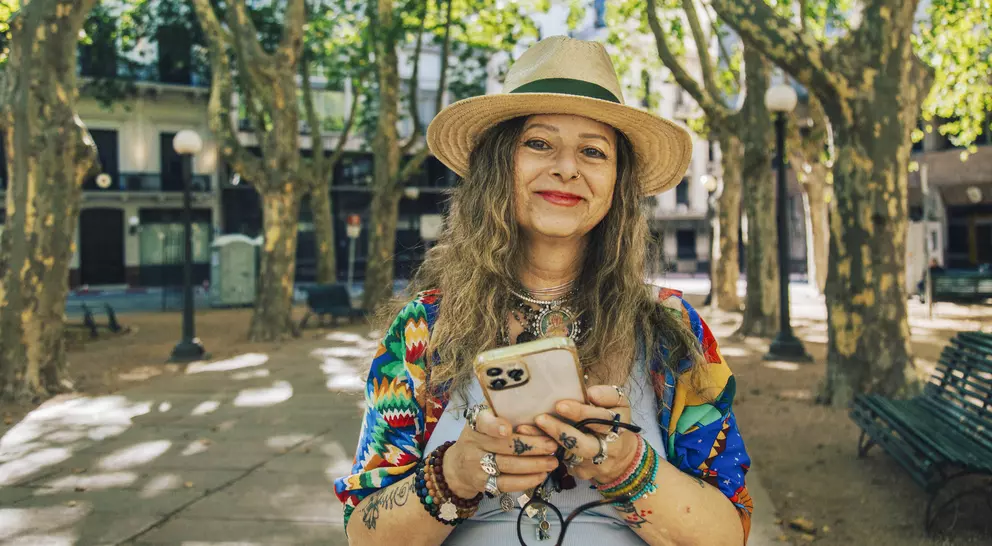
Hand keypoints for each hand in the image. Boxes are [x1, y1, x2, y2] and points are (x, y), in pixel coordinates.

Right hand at [443, 407, 560, 499]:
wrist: (458, 466)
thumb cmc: (481, 436)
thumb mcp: (485, 420)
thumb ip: (503, 412)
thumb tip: (537, 403)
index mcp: (476, 423)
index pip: (484, 423)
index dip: (495, 426)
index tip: (508, 429)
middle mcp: (473, 443)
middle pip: (505, 446)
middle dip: (532, 446)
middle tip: (553, 445)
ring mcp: (476, 465)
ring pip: (508, 465)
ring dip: (534, 464)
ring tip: (553, 462)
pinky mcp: (483, 483)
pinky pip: (506, 484)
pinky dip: (526, 480)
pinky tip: (541, 475)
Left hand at [521, 385, 638, 483]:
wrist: (622, 457)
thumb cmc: (614, 422)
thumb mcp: (619, 405)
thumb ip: (607, 395)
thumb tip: (590, 393)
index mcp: (618, 426)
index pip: (602, 420)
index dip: (581, 413)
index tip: (560, 405)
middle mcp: (608, 449)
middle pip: (584, 445)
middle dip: (561, 432)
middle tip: (541, 418)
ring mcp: (594, 465)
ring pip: (568, 455)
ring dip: (546, 442)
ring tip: (526, 428)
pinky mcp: (581, 473)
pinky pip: (562, 463)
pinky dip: (545, 451)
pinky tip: (530, 441)